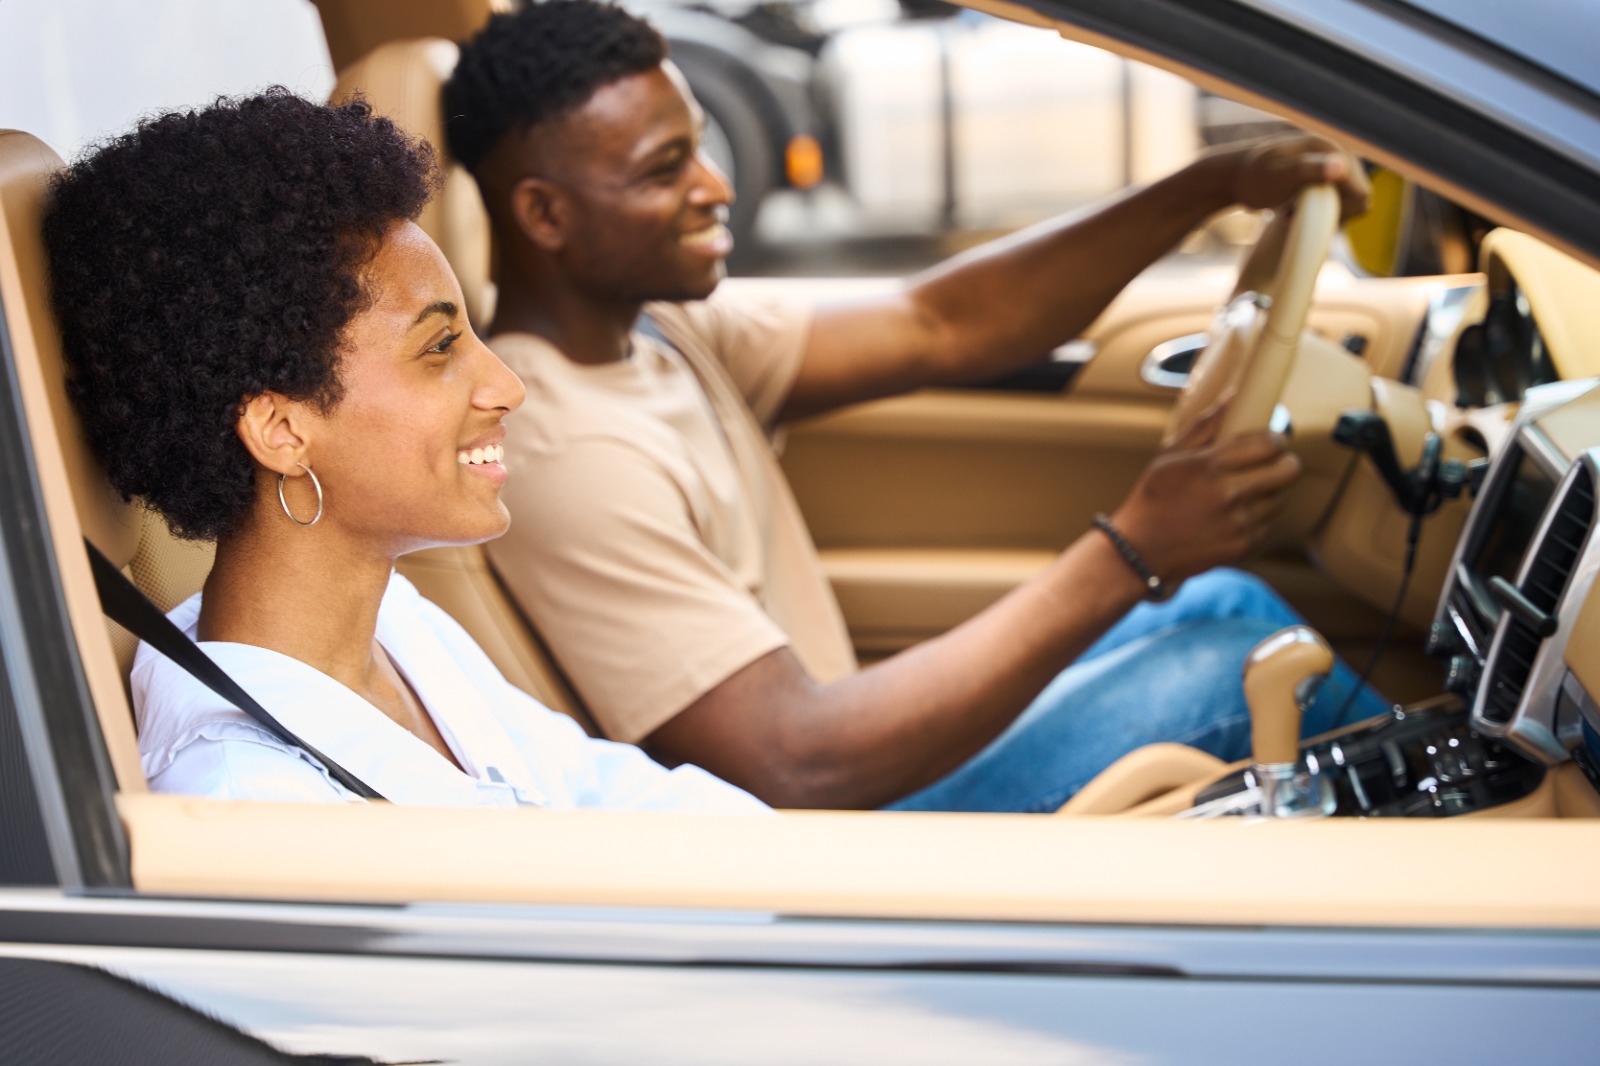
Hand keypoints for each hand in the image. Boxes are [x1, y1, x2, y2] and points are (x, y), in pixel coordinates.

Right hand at [1110, 398, 1300, 582]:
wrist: (1140, 551)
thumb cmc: (1153, 498)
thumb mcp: (1169, 456)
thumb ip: (1203, 427)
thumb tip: (1232, 397)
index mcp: (1209, 465)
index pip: (1269, 443)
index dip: (1276, 440)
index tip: (1270, 443)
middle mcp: (1227, 493)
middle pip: (1288, 470)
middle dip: (1285, 463)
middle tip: (1275, 464)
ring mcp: (1237, 523)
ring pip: (1280, 499)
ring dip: (1270, 493)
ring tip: (1248, 493)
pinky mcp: (1241, 546)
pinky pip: (1268, 526)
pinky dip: (1258, 520)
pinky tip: (1235, 518)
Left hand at [1221, 133, 1370, 220]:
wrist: (1231, 177)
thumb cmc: (1252, 179)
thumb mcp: (1279, 177)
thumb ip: (1308, 170)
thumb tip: (1341, 166)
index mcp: (1330, 149)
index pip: (1360, 192)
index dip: (1340, 212)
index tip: (1306, 215)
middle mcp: (1334, 152)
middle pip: (1358, 197)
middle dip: (1331, 213)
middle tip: (1293, 215)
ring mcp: (1329, 163)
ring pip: (1348, 200)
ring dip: (1324, 213)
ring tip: (1290, 212)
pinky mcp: (1321, 174)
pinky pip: (1335, 199)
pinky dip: (1318, 211)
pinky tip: (1291, 211)